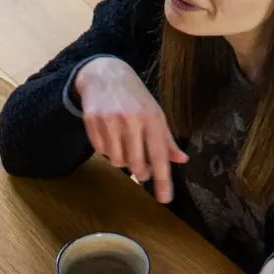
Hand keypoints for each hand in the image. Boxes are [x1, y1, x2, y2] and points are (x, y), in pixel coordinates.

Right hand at [73, 57, 187, 202]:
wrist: (105, 74)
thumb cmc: (135, 97)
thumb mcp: (155, 113)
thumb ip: (167, 139)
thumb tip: (181, 160)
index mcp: (152, 118)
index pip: (159, 156)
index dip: (162, 179)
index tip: (165, 199)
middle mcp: (132, 120)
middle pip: (136, 164)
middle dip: (140, 171)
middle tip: (142, 170)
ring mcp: (110, 121)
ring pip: (117, 160)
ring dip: (122, 160)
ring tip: (125, 144)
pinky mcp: (93, 123)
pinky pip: (102, 152)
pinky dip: (108, 150)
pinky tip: (110, 136)